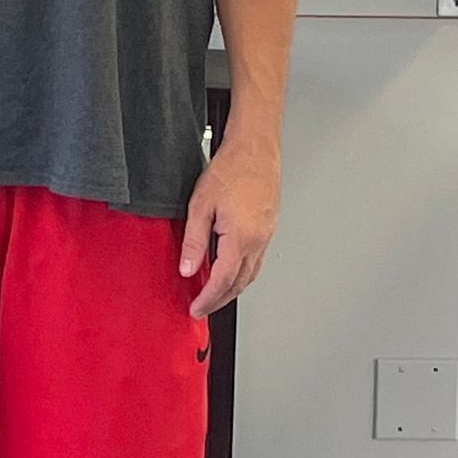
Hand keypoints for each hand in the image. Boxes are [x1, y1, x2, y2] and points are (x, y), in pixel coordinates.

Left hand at [178, 132, 279, 318]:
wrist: (255, 148)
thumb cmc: (231, 169)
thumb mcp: (200, 206)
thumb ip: (193, 242)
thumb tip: (188, 269)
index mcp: (241, 238)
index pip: (222, 281)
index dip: (207, 299)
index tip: (196, 309)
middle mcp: (258, 240)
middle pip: (239, 284)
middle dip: (220, 300)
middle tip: (203, 308)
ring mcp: (267, 235)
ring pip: (251, 274)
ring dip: (233, 289)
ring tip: (215, 295)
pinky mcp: (269, 228)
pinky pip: (257, 260)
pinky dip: (243, 273)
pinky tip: (231, 271)